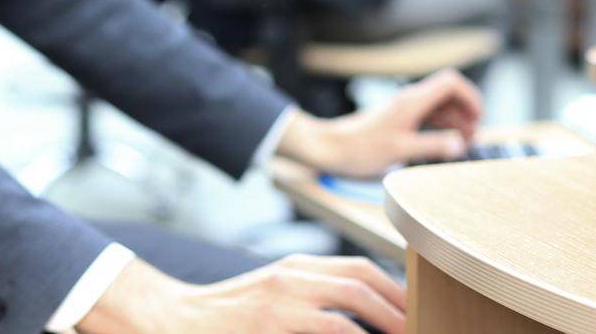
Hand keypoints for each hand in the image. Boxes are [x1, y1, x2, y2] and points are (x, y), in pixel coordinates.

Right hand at [79, 255, 405, 333]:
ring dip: (387, 319)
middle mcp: (293, 274)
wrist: (176, 321)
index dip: (393, 288)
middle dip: (398, 303)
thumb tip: (355, 318)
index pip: (359, 267)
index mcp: (296, 267)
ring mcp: (283, 297)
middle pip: (362, 278)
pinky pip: (329, 327)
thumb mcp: (274, 297)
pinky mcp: (273, 320)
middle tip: (419, 326)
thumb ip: (312, 299)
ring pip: (352, 300)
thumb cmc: (229, 318)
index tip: (414, 311)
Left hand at [277, 69, 483, 177]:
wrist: (330, 146)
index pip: (451, 82)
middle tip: (471, 137)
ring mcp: (404, 108)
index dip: (470, 96)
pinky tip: (442, 143)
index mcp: (412, 101)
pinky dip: (441, 125)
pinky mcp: (399, 118)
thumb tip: (461, 143)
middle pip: (448, 92)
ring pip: (439, 105)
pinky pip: (428, 115)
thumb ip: (432, 145)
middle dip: (466, 111)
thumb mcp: (400, 150)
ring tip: (461, 143)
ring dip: (454, 120)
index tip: (478, 120)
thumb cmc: (360, 149)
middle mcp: (410, 99)